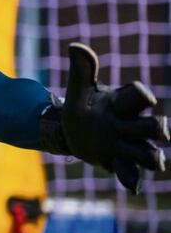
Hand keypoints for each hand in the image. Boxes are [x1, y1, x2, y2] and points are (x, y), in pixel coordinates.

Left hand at [60, 43, 167, 192]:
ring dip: (152, 156)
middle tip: (161, 130)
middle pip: (152, 126)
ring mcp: (125, 144)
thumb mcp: (78, 89)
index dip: (144, 96)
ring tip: (157, 160)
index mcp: (120, 103)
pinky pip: (129, 172)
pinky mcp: (117, 161)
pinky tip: (132, 186)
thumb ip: (81, 70)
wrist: (70, 128)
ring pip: (148, 153)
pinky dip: (132, 179)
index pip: (139, 96)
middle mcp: (128, 124)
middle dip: (158, 128)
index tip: (146, 98)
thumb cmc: (82, 105)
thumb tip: (75, 46)